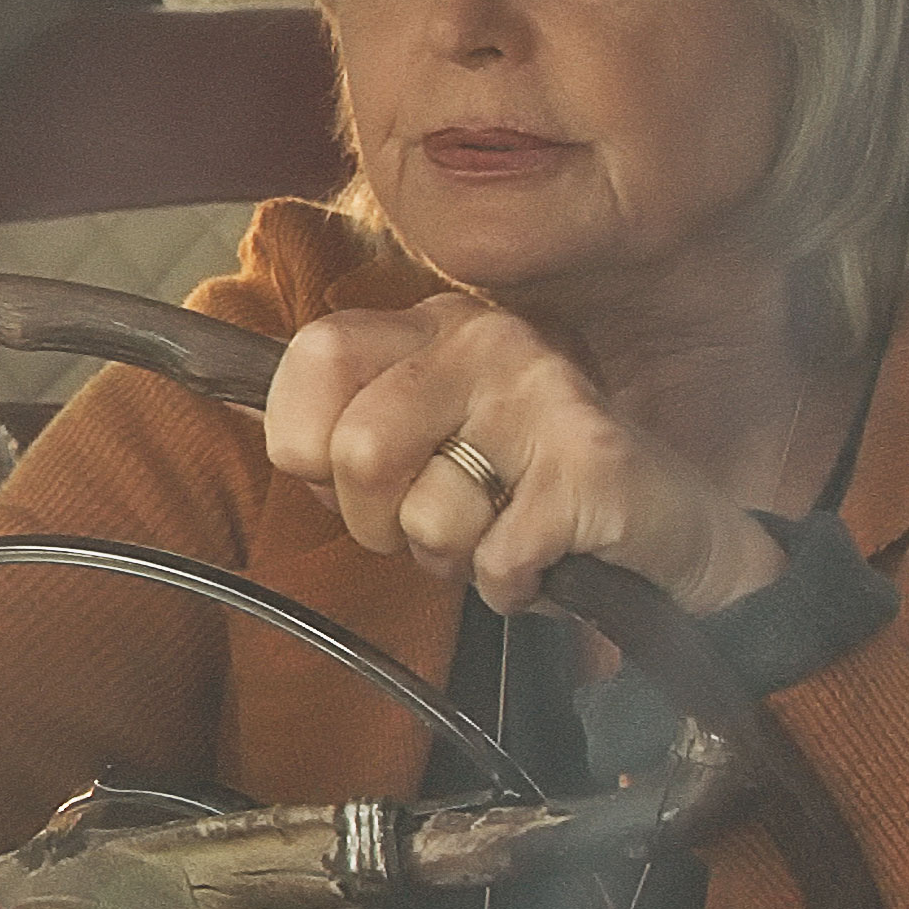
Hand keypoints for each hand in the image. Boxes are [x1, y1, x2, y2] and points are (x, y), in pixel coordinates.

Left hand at [264, 293, 785, 615]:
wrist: (663, 532)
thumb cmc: (518, 489)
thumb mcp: (416, 442)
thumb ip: (337, 426)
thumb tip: (245, 412)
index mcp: (429, 324)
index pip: (315, 355)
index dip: (307, 443)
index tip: (344, 476)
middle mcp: (485, 340)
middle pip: (358, 448)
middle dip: (377, 520)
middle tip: (430, 520)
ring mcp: (543, 395)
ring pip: (426, 514)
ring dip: (450, 555)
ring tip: (495, 530)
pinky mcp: (592, 463)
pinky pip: (495, 558)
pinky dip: (507, 584)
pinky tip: (540, 558)